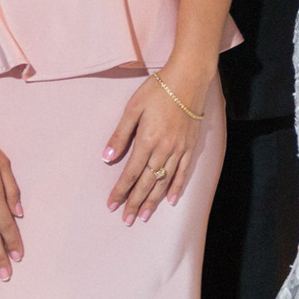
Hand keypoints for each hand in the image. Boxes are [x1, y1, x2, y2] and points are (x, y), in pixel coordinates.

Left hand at [103, 63, 210, 224]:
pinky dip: (176, 186)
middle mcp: (164, 149)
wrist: (188, 78)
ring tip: (145, 215)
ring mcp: (179, 148)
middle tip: (127, 220)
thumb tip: (107, 158)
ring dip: (154, 200)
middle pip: (147, 182)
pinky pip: (183, 171)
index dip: (120, 191)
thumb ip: (120, 135)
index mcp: (147, 140)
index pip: (130, 173)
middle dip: (135, 202)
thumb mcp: (133, 108)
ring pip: (164, 181)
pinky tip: (170, 199)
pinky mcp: (191, 145)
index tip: (112, 205)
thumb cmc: (158, 90)